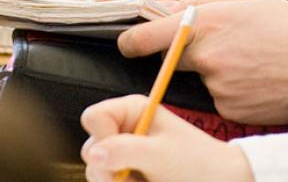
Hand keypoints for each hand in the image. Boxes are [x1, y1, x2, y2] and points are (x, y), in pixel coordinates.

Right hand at [80, 94, 253, 181]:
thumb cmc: (197, 162)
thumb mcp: (161, 154)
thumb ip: (125, 150)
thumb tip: (94, 152)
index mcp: (131, 112)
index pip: (93, 117)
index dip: (102, 136)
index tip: (123, 150)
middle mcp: (123, 132)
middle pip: (89, 149)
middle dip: (106, 169)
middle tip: (133, 177)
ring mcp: (123, 157)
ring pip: (95, 173)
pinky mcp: (126, 177)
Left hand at [118, 0, 287, 124]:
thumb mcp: (250, 0)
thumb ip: (202, 4)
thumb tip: (166, 10)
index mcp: (207, 24)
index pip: (146, 38)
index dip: (131, 41)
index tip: (128, 43)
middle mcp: (206, 58)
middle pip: (170, 58)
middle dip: (183, 53)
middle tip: (219, 44)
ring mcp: (216, 87)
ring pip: (199, 78)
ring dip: (214, 70)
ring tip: (250, 60)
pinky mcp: (228, 109)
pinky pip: (217, 97)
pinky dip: (230, 89)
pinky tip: (255, 78)